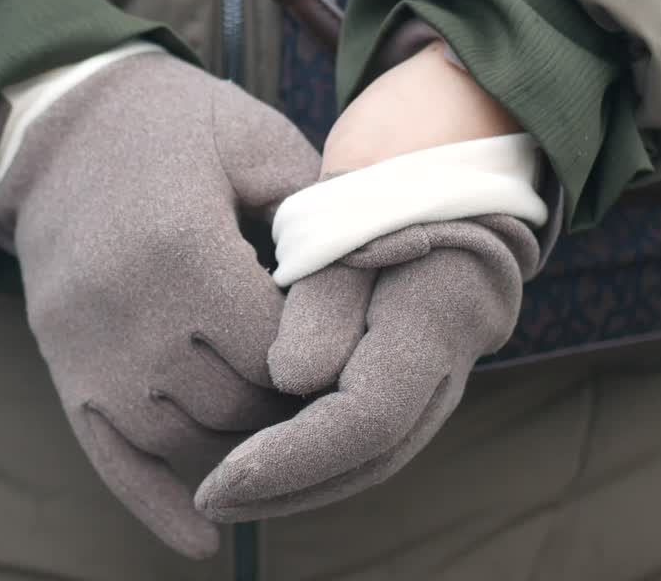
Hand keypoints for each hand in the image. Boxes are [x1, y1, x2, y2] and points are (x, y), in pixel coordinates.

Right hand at [0, 50, 318, 556]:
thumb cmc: (173, 123)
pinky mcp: (63, 366)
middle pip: (237, 402)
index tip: (342, 344)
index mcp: (182, 247)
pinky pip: (109, 458)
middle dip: (287, 399)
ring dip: (237, 433)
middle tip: (316, 378)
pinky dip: (154, 504)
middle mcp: (129, 311)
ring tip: (271, 411)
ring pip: (186, 435)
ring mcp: (87, 346)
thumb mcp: (259, 139)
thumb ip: (319, 213)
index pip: (278, 350)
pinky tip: (199, 541)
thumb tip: (387, 274)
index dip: (322, 357)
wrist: (58, 120)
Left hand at [195, 42, 540, 521]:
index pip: (365, 421)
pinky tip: (261, 473)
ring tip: (223, 493)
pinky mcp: (416, 377)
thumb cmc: (383, 175)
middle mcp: (450, 362)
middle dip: (287, 487)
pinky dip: (316, 463)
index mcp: (437, 317)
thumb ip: (323, 299)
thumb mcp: (347, 215)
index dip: (293, 458)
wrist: (444, 161)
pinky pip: (368, 439)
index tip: (223, 479)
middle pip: (369, 457)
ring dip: (298, 484)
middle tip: (210, 499)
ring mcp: (440, 375)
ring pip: (370, 457)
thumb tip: (289, 379)